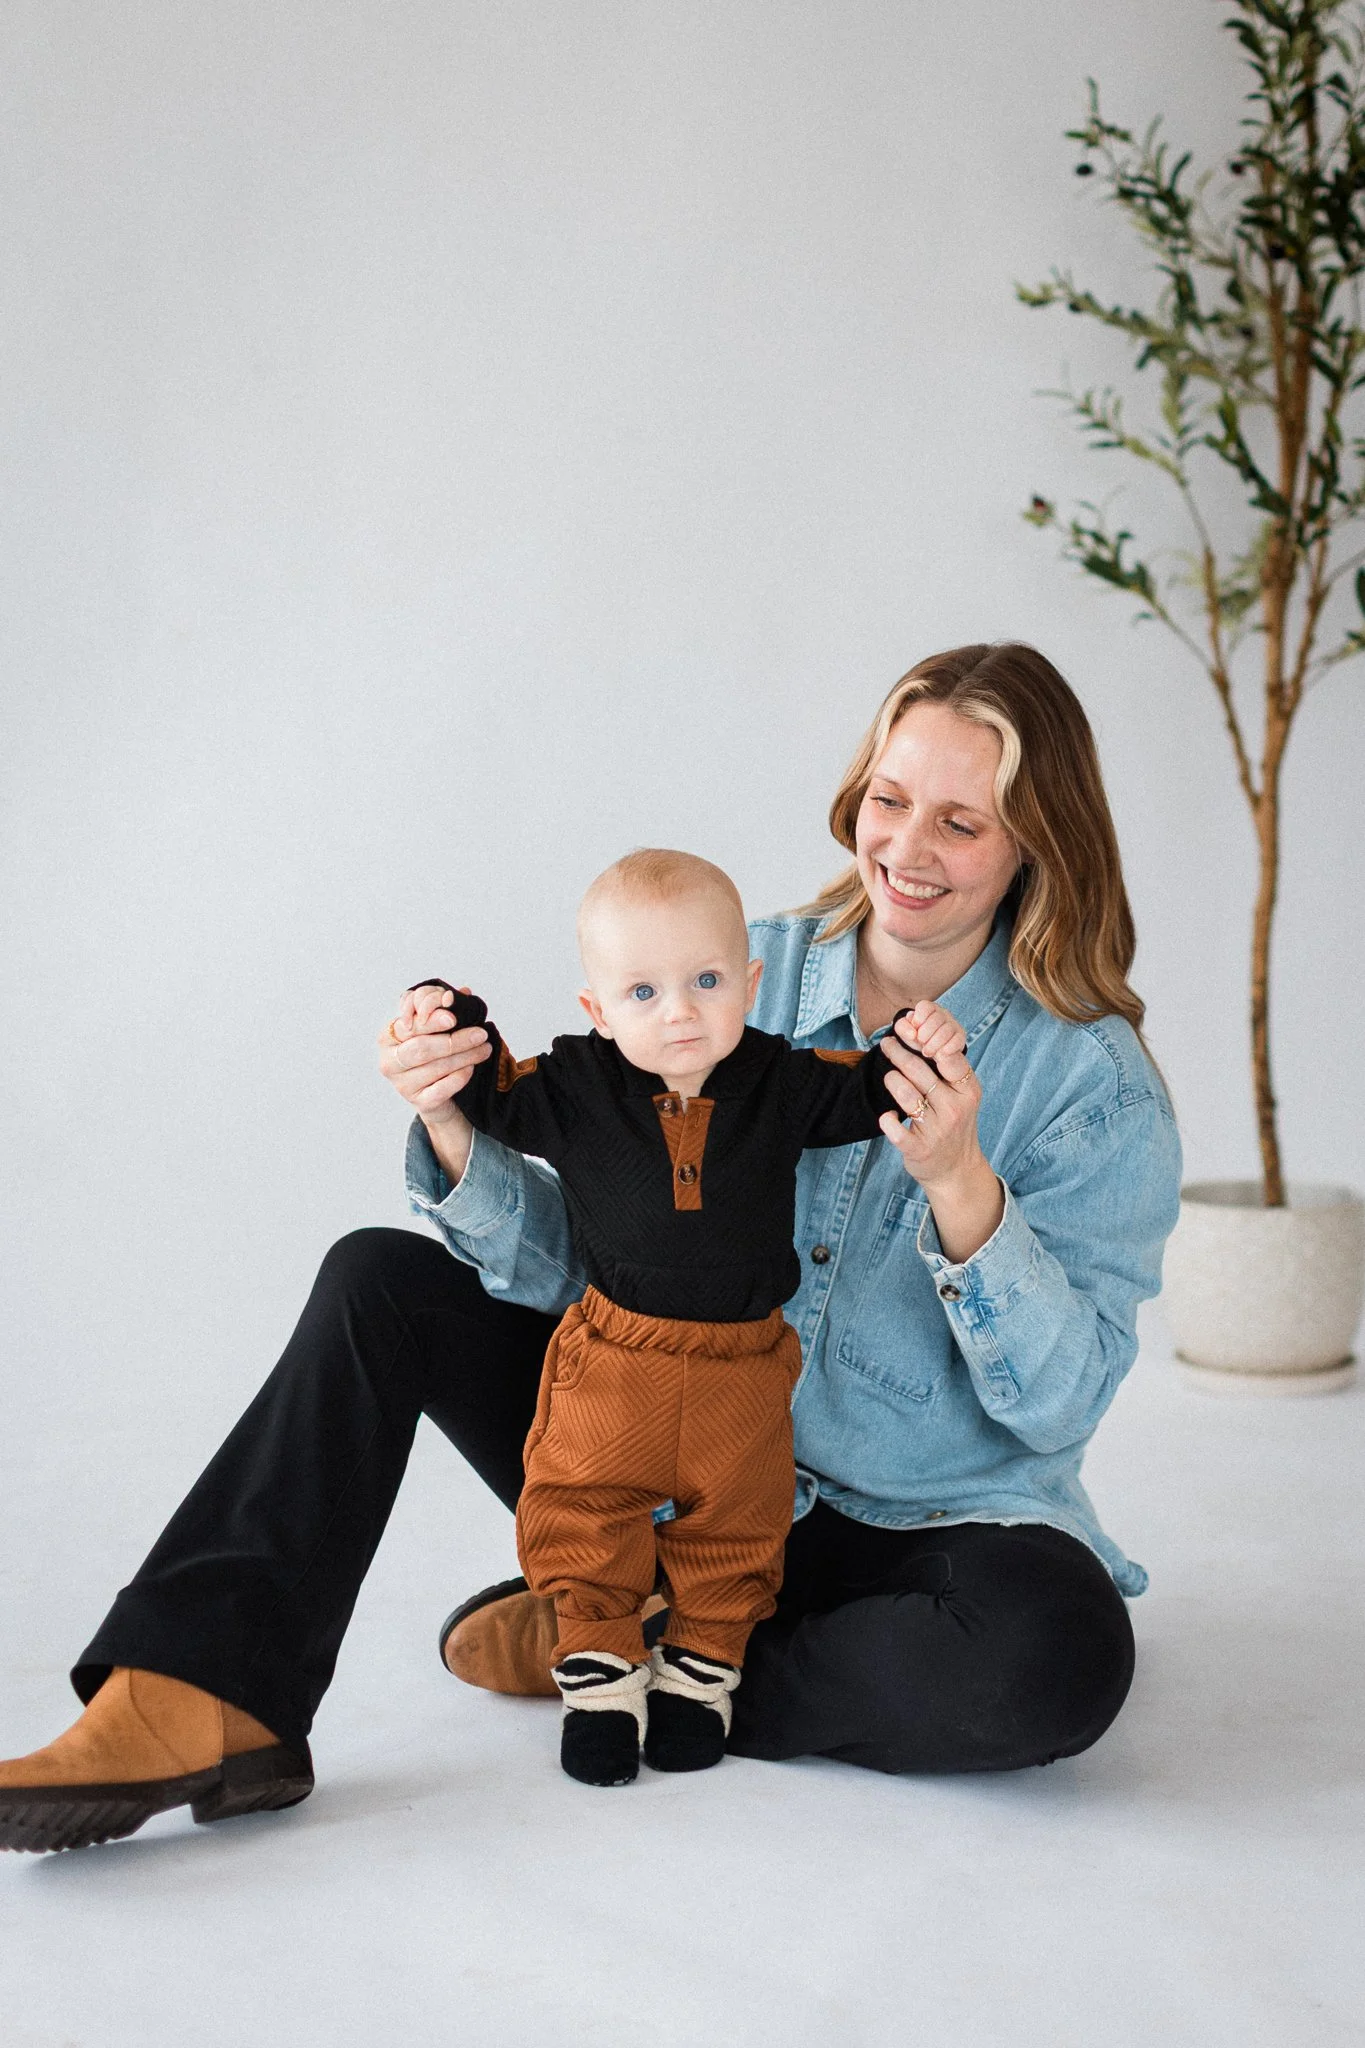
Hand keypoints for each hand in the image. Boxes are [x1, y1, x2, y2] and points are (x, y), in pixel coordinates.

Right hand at [377, 982, 490, 1126]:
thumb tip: (463, 992)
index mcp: (389, 1036)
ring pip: (435, 1068)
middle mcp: (389, 1061)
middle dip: (455, 1040)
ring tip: (484, 1049)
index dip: (431, 1021)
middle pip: (422, 1049)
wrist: (437, 1094)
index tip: (453, 1018)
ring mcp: (402, 1084)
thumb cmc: (434, 1053)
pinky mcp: (418, 1102)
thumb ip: (444, 1008)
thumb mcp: (435, 1029)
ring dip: (464, 1057)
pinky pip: (441, 1090)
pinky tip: (471, 1068)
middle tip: (480, 1034)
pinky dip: (458, 1078)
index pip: (409, 1026)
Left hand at [877, 1001, 984, 1192]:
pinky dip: (887, 1120)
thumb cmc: (954, 1124)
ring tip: (889, 1077)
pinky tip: (887, 1116)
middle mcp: (954, 1109)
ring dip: (892, 1081)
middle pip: (919, 1071)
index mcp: (967, 1091)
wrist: (956, 1169)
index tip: (909, 1031)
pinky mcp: (919, 1150)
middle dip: (898, 1053)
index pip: (947, 1056)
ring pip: (906, 1095)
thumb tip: (922, 1035)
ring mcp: (937, 1130)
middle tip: (886, 1043)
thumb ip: (949, 1070)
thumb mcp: (963, 1096)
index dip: (924, 1041)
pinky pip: (896, 1130)